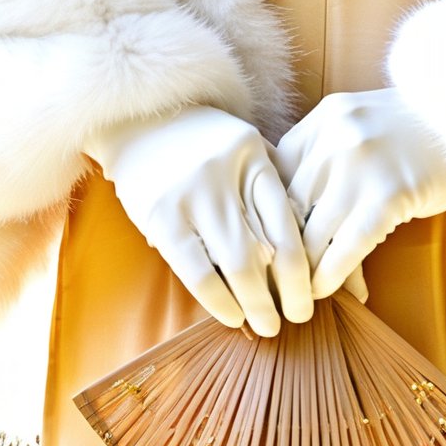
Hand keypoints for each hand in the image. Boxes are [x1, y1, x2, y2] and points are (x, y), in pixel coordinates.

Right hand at [84, 104, 313, 336]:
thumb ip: (268, 189)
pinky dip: (218, 301)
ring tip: (266, 325)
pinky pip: (196, 271)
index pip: (287, 222)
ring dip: (254, 304)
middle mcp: (225, 172)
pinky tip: (232, 316)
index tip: (309, 298)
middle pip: (264, 249)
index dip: (301, 270)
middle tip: (293, 320)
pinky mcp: (161, 216)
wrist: (136, 120)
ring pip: (235, 264)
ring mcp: (192, 194)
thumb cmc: (201, 144)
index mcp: (252, 155)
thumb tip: (302, 254)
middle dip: (283, 294)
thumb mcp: (242, 150)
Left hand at [273, 86, 445, 302]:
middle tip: (276, 280)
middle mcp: (334, 136)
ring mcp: (360, 164)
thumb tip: (290, 218)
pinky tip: (327, 292)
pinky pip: (347, 245)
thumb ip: (327, 156)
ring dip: (304, 271)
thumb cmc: (415, 134)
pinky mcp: (388, 194)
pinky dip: (332, 274)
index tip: (269, 246)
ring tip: (299, 296)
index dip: (271, 216)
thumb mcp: (362, 126)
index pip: (277, 175)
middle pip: (289, 206)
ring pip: (312, 231)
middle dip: (282, 249)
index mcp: (324, 118)